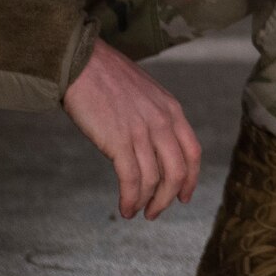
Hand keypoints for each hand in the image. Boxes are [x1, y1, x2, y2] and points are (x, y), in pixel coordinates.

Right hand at [62, 39, 200, 219]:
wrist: (82, 63)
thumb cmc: (108, 76)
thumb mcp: (146, 93)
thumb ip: (156, 117)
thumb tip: (153, 147)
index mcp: (172, 110)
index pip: (193, 152)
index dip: (191, 179)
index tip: (184, 196)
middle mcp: (162, 122)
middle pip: (178, 172)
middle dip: (168, 198)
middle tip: (155, 212)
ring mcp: (142, 132)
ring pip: (154, 180)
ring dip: (146, 203)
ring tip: (136, 212)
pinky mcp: (119, 141)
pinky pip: (131, 180)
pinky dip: (130, 199)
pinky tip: (124, 208)